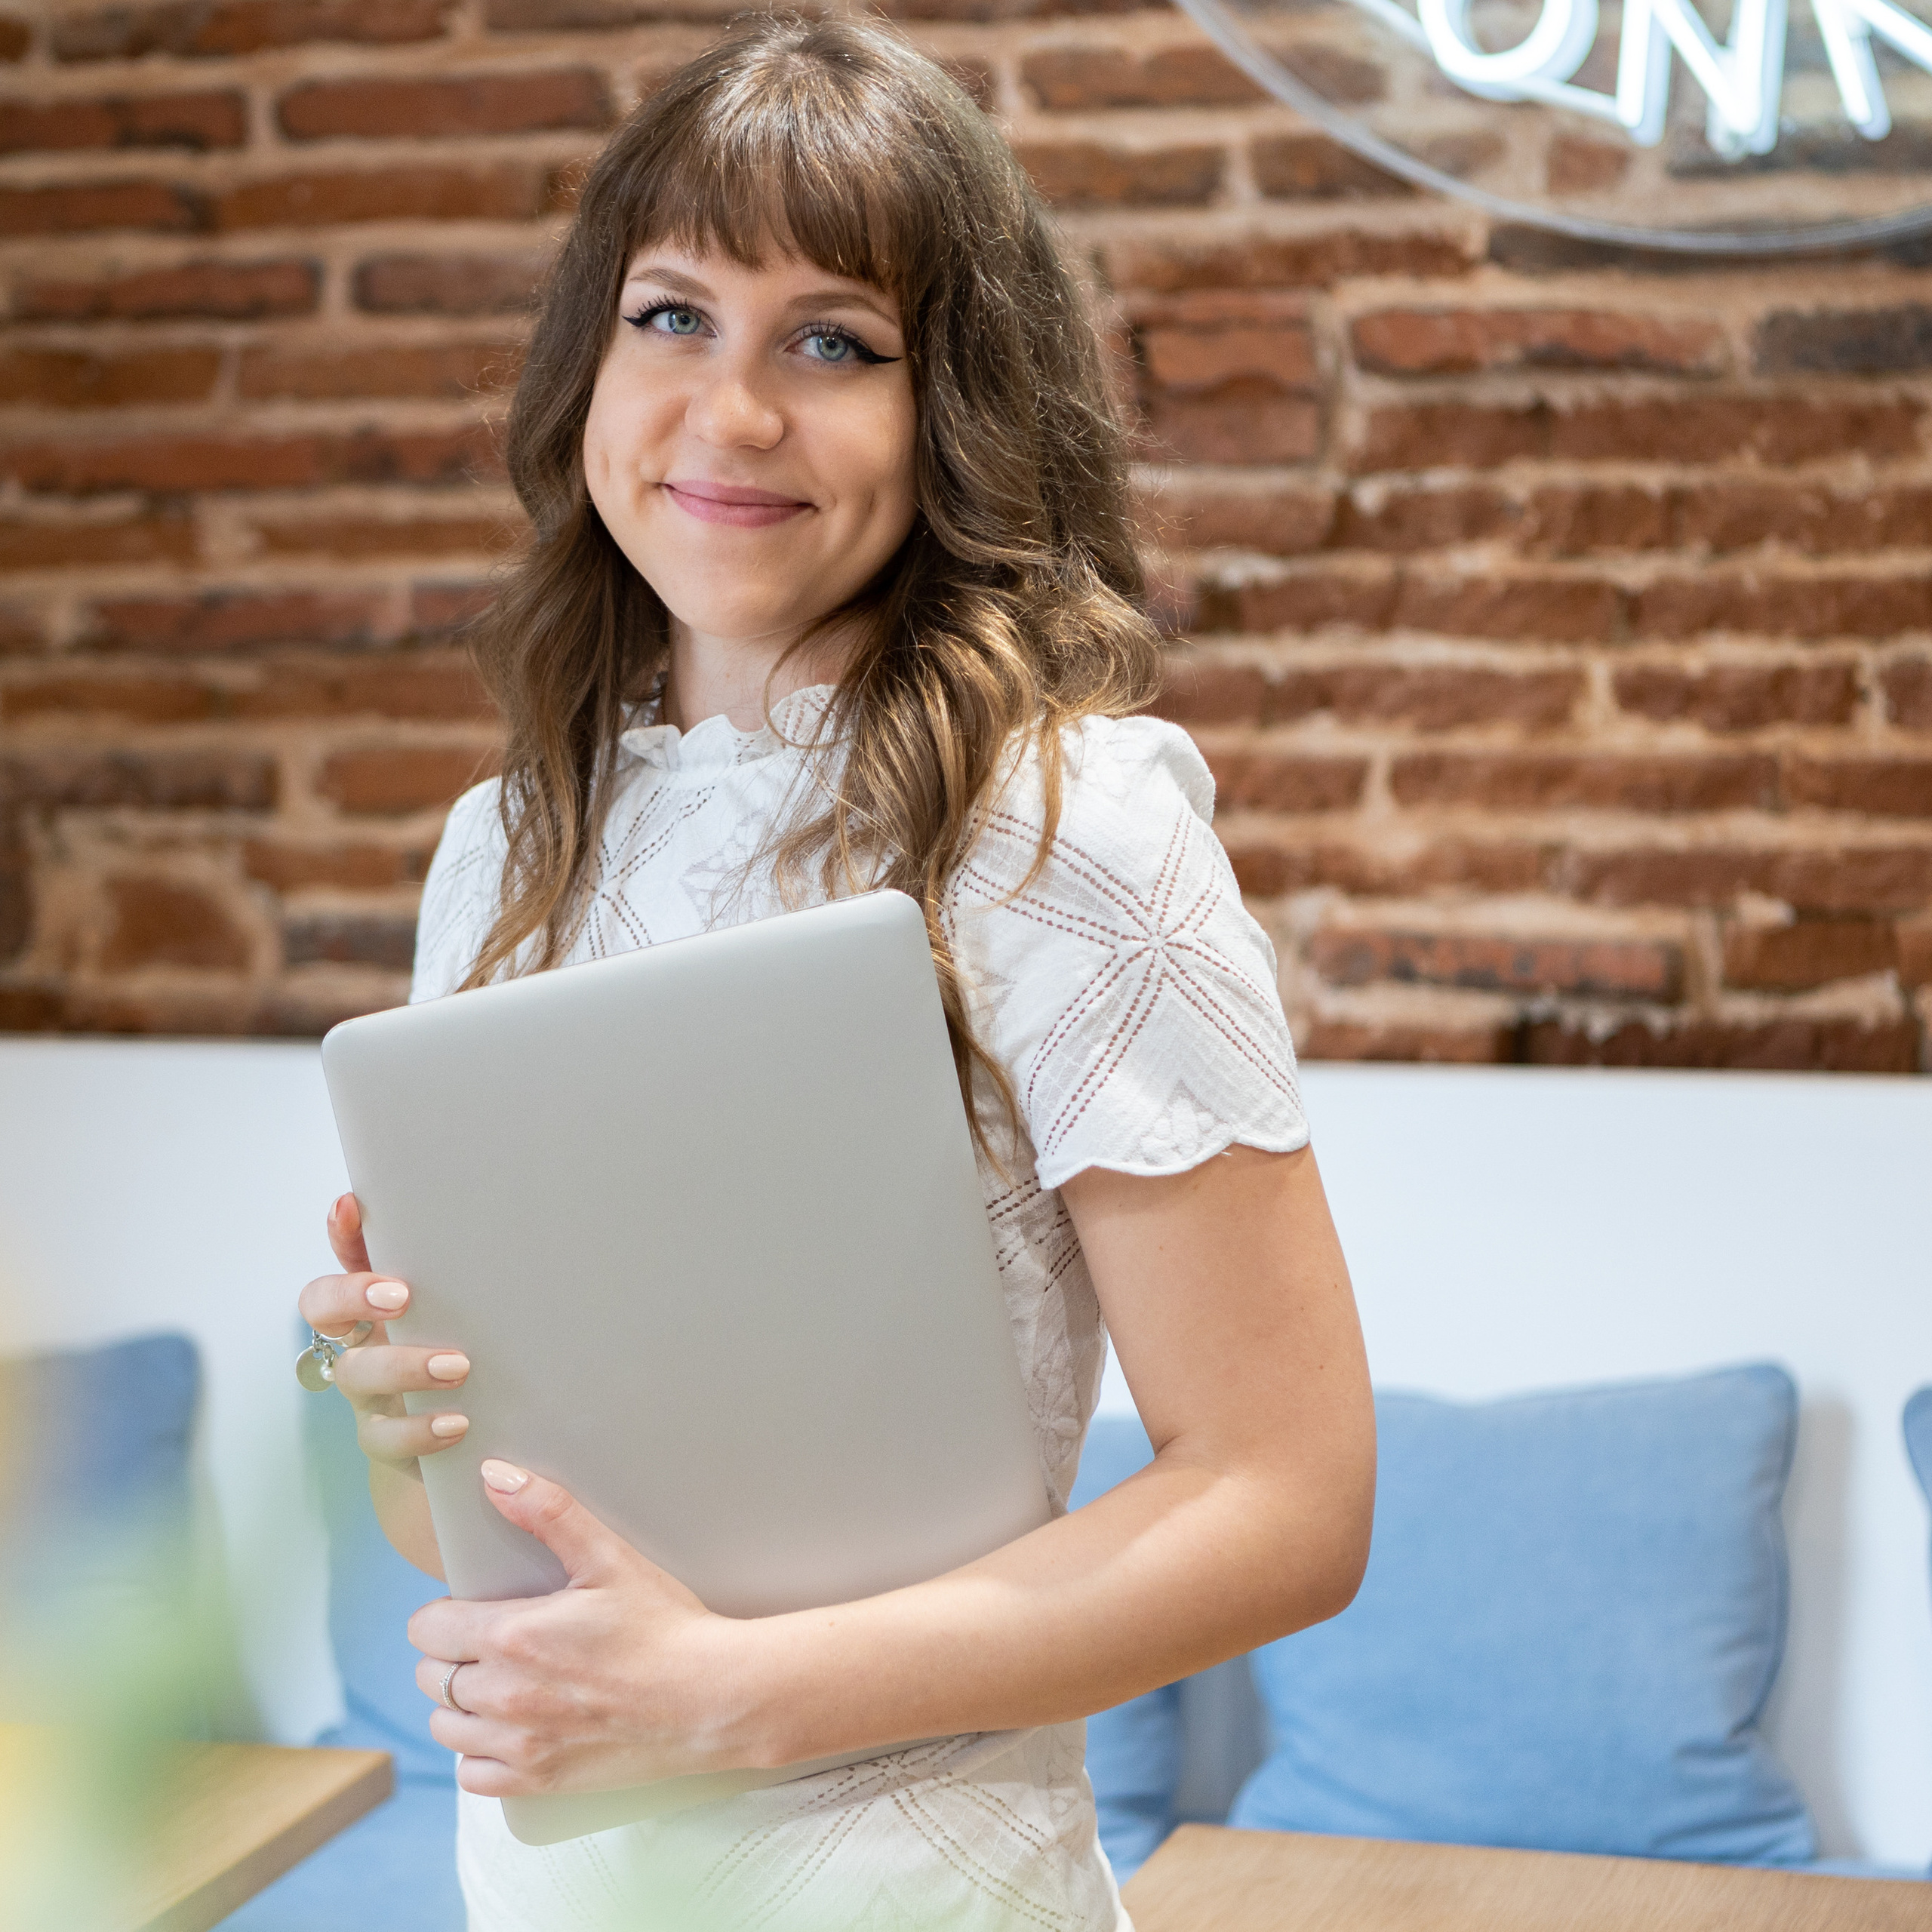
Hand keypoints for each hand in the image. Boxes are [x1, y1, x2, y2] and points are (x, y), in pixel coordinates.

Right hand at [297, 1193, 472, 1470]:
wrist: (472, 1443)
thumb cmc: (474, 1359)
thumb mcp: (473, 1315)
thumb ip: (469, 1276)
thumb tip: (498, 1220)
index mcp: (380, 1306)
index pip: (349, 1255)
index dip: (341, 1235)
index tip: (350, 1205)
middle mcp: (364, 1343)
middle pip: (324, 1310)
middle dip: (352, 1295)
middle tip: (401, 1295)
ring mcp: (370, 1394)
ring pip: (356, 1374)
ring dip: (403, 1366)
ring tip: (458, 1367)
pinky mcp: (389, 1442)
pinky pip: (387, 1438)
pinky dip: (420, 1431)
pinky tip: (459, 1423)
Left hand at [409, 1463, 753, 1796]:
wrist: (711, 1697)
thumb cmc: (664, 1625)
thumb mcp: (609, 1557)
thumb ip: (548, 1511)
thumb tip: (495, 1475)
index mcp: (512, 1637)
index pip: (427, 1629)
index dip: (443, 1613)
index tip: (470, 1608)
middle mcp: (503, 1697)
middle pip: (430, 1677)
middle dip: (451, 1655)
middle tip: (491, 1641)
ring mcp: (518, 1745)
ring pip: (444, 1727)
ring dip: (461, 1705)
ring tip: (497, 1683)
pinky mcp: (537, 1781)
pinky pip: (471, 1775)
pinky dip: (479, 1753)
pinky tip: (508, 1730)